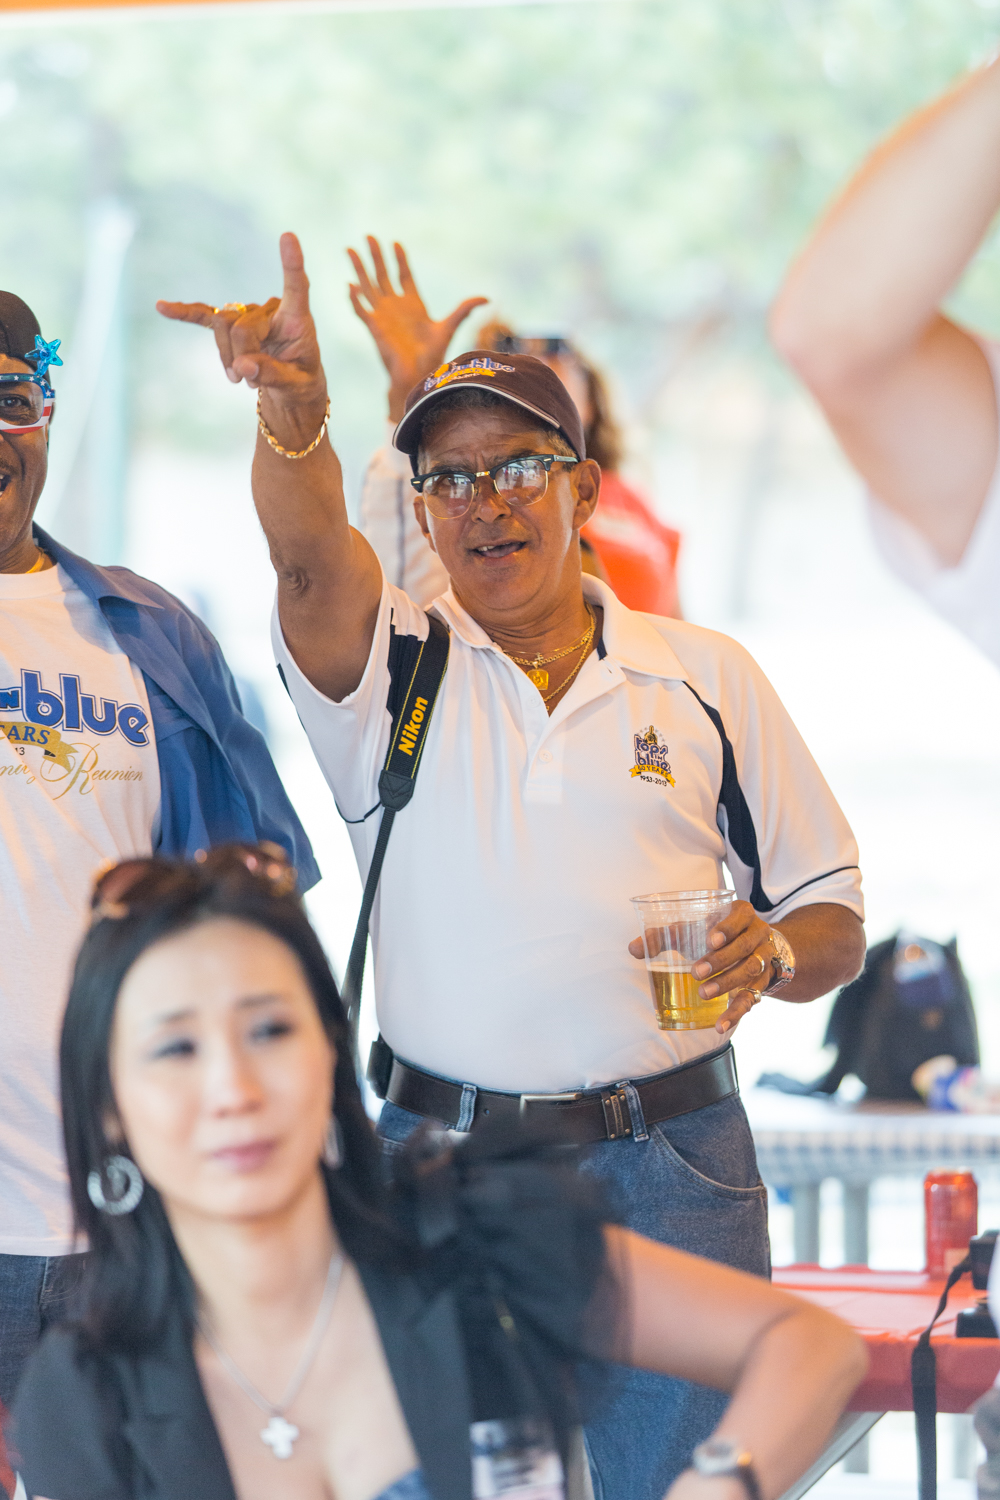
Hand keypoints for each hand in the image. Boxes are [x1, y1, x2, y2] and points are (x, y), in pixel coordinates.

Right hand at [157, 232, 327, 439]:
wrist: (290, 387)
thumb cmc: (299, 382)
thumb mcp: (294, 386)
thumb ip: (272, 375)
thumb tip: (242, 366)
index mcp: (296, 319)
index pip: (295, 286)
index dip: (291, 263)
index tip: (288, 236)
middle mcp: (271, 309)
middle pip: (240, 324)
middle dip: (242, 357)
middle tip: (252, 383)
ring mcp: (249, 313)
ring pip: (222, 325)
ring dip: (227, 358)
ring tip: (243, 379)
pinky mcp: (231, 323)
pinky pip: (204, 315)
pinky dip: (184, 313)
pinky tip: (162, 307)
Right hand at [347, 236, 487, 419]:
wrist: (418, 375)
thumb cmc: (432, 355)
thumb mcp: (449, 327)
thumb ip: (464, 310)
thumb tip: (487, 298)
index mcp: (413, 304)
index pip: (404, 275)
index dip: (400, 260)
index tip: (396, 243)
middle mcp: (395, 306)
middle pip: (382, 275)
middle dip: (376, 256)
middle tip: (369, 236)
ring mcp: (382, 316)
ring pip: (368, 286)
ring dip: (359, 269)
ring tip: (350, 250)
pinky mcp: (374, 328)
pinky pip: (361, 311)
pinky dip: (355, 299)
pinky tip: (349, 285)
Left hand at [628, 901, 776, 1035]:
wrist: (752, 947)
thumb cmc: (714, 934)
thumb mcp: (693, 928)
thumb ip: (664, 936)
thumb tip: (634, 949)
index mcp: (742, 914)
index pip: (740, 916)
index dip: (728, 927)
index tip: (710, 939)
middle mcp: (758, 934)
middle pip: (744, 947)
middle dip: (721, 960)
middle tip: (696, 973)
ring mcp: (763, 959)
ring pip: (750, 971)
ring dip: (727, 983)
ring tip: (703, 994)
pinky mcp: (762, 984)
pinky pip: (752, 999)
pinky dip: (736, 1012)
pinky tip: (720, 1024)